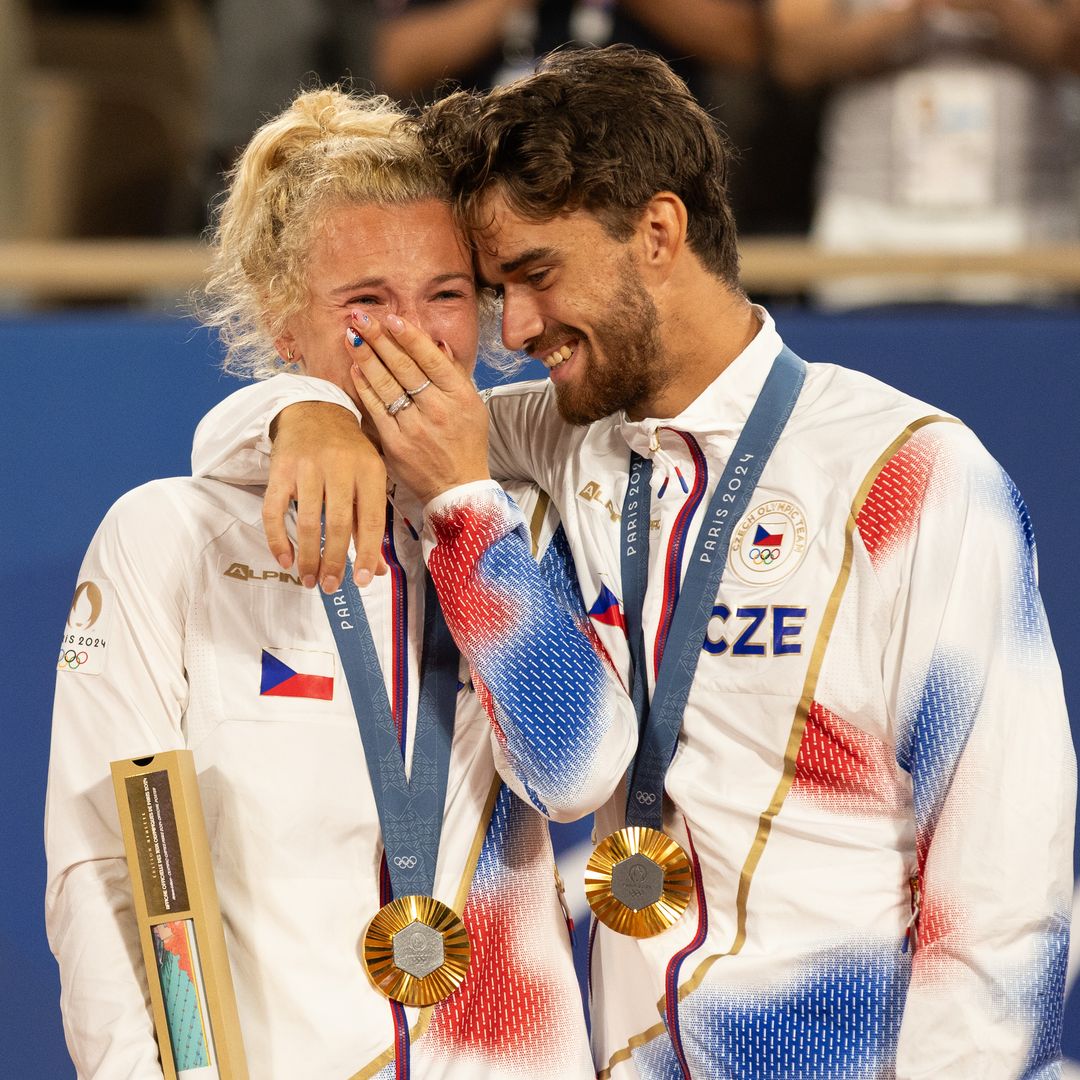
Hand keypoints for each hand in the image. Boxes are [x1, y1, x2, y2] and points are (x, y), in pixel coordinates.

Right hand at [265, 402, 388, 591]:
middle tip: (332, 586)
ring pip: (307, 521)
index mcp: (369, 469)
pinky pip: (274, 510)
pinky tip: (285, 559)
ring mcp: (307, 467)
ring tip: (310, 579)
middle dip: (335, 561)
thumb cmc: (349, 452)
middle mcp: (339, 466)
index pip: (370, 519)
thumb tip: (376, 570)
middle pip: (338, 523)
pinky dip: (278, 539)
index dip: (368, 553)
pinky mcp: (280, 469)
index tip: (364, 581)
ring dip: (308, 556)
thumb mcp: (368, 477)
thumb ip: (369, 521)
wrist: (315, 410)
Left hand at [345, 312, 490, 504]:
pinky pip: (376, 408)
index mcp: (460, 396)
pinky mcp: (396, 443)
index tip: (391, 318)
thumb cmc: (467, 443)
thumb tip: (436, 342)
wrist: (458, 487)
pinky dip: (364, 386)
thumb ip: (454, 372)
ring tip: (351, 335)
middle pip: (404, 367)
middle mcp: (438, 409)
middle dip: (379, 338)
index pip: (431, 359)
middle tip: (361, 316)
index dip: (409, 336)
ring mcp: (416, 427)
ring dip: (366, 357)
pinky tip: (355, 368)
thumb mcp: (472, 405)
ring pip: (386, 385)